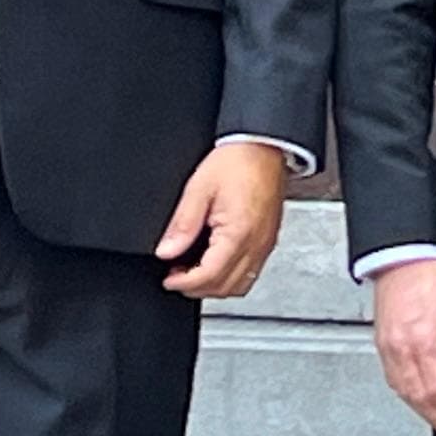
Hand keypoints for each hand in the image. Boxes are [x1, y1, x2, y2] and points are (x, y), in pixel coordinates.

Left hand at [157, 139, 289, 298]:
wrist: (264, 147)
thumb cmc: (238, 161)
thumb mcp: (199, 189)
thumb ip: (182, 224)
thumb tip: (167, 251)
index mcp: (238, 233)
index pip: (209, 276)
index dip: (184, 283)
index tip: (168, 279)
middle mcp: (256, 244)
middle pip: (226, 287)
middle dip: (197, 288)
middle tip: (177, 277)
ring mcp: (265, 244)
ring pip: (241, 285)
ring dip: (215, 286)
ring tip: (195, 272)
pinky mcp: (268, 239)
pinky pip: (251, 271)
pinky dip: (231, 276)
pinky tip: (216, 263)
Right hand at [370, 255, 435, 435]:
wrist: (401, 259)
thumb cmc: (432, 278)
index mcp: (424, 342)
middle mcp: (402, 350)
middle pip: (422, 398)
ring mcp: (388, 350)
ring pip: (405, 394)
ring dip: (425, 413)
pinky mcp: (381, 347)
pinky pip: (394, 382)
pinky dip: (409, 398)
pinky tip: (421, 403)